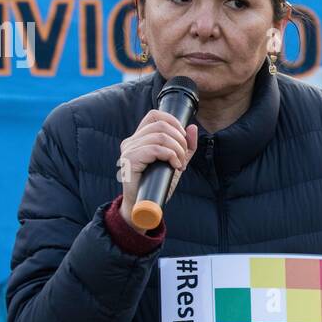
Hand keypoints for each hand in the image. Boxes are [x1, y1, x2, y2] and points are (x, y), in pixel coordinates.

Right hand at [118, 108, 198, 230]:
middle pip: (161, 125)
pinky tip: (175, 165)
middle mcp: (131, 141)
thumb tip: (192, 127)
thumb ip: (186, 146)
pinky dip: (170, 155)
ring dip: (177, 149)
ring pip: (160, 136)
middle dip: (179, 139)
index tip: (183, 137)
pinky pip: (154, 149)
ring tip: (180, 163)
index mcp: (139, 138)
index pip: (154, 115)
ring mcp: (129, 150)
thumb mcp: (176, 161)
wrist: (144, 206)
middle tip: (184, 156)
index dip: (173, 121)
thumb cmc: (158, 184)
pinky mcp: (130, 160)